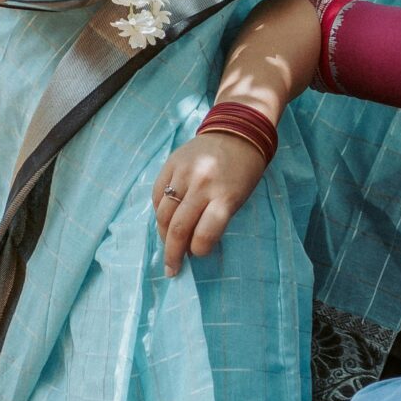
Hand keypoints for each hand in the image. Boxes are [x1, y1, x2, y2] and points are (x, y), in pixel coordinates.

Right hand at [153, 130, 267, 274]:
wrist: (236, 131)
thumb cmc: (243, 172)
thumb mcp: (239, 197)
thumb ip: (217, 219)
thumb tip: (190, 245)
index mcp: (225, 195)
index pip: (205, 233)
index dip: (198, 250)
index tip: (196, 256)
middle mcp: (202, 184)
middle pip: (179, 228)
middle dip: (173, 254)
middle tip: (172, 269)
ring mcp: (183, 172)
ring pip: (163, 214)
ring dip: (163, 235)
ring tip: (167, 245)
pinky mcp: (170, 163)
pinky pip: (157, 195)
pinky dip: (159, 211)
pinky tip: (165, 220)